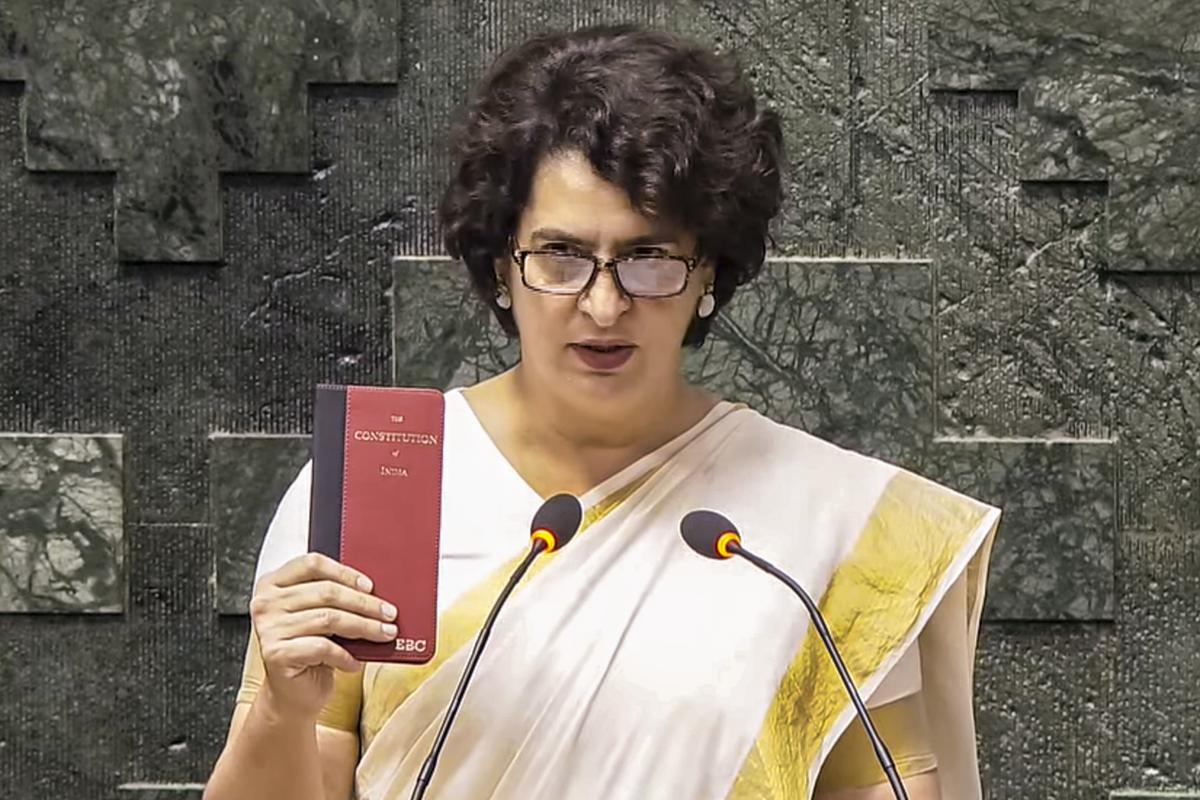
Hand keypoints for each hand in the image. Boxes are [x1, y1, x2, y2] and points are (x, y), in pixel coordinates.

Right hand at [249, 552, 397, 719]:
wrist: (291, 694)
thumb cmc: (309, 651)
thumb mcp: (321, 617)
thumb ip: (336, 599)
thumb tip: (376, 592)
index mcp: (274, 584)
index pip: (312, 564)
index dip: (345, 572)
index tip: (370, 586)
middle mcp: (266, 603)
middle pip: (326, 592)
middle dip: (365, 604)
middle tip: (390, 614)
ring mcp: (269, 628)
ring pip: (328, 618)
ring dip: (364, 627)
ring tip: (384, 634)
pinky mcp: (276, 654)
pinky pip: (322, 647)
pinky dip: (345, 654)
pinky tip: (356, 661)